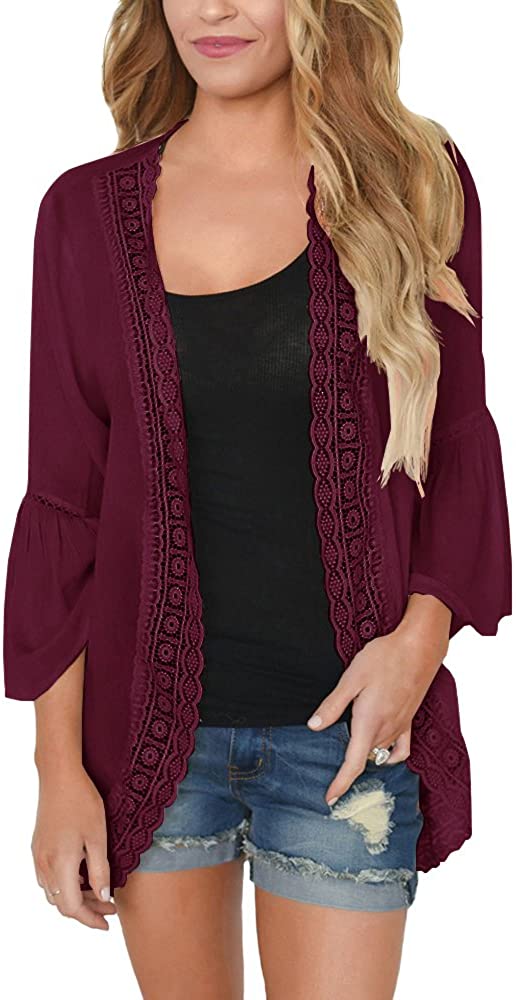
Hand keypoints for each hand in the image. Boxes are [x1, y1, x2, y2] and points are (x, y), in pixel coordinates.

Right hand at [32, 763, 116, 929]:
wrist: (60, 776)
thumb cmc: (83, 801)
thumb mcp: (98, 836)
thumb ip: (100, 870)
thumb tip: (103, 896)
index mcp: (60, 863)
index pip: (72, 907)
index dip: (90, 919)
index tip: (108, 922)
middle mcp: (44, 864)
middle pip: (61, 904)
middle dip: (86, 910)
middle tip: (110, 905)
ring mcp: (38, 856)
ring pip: (54, 892)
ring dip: (75, 897)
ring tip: (99, 890)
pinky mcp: (37, 847)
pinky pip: (48, 878)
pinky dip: (65, 884)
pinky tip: (82, 875)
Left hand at [306, 623, 445, 804]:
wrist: (419, 647)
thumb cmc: (384, 658)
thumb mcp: (351, 678)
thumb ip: (333, 705)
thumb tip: (314, 726)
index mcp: (369, 722)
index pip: (354, 764)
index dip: (341, 784)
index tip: (329, 799)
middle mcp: (387, 730)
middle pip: (365, 759)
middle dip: (349, 767)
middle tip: (330, 769)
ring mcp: (401, 726)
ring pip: (380, 753)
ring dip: (365, 757)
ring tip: (350, 754)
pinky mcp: (410, 719)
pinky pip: (401, 748)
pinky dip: (390, 755)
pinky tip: (381, 751)